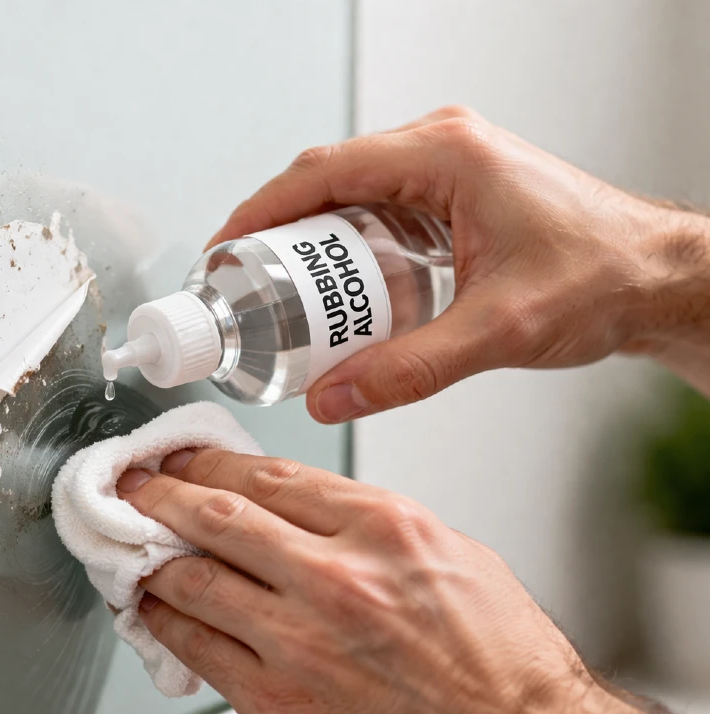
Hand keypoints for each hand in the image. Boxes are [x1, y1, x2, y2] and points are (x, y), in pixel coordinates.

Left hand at [117, 449, 709, 713]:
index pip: (266, 473)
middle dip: (161, 494)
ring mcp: (302, 643)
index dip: (209, 459)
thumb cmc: (496, 653)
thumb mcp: (444, 548)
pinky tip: (155, 609)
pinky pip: (197, 651)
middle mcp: (336, 578)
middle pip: (217, 515)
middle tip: (134, 485)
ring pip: (193, 581)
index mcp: (381, 527)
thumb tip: (292, 504)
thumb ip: (361, 520)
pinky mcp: (281, 705)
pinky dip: (165, 622)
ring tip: (133, 546)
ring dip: (152, 559)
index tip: (184, 457)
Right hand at [208, 106, 709, 421]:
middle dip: (278, 232)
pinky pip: (379, 207)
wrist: (659, 278)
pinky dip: (347, 244)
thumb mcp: (496, 331)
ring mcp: (449, 166)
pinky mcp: (456, 191)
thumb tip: (332, 396)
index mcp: (444, 156)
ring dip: (312, 239)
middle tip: (247, 286)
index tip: (224, 251)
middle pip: (328, 179)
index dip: (260, 214)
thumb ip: (408, 370)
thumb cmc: (602, 279)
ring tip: (284, 294)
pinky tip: (341, 290)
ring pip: (351, 193)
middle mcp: (442, 147)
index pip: (322, 173)